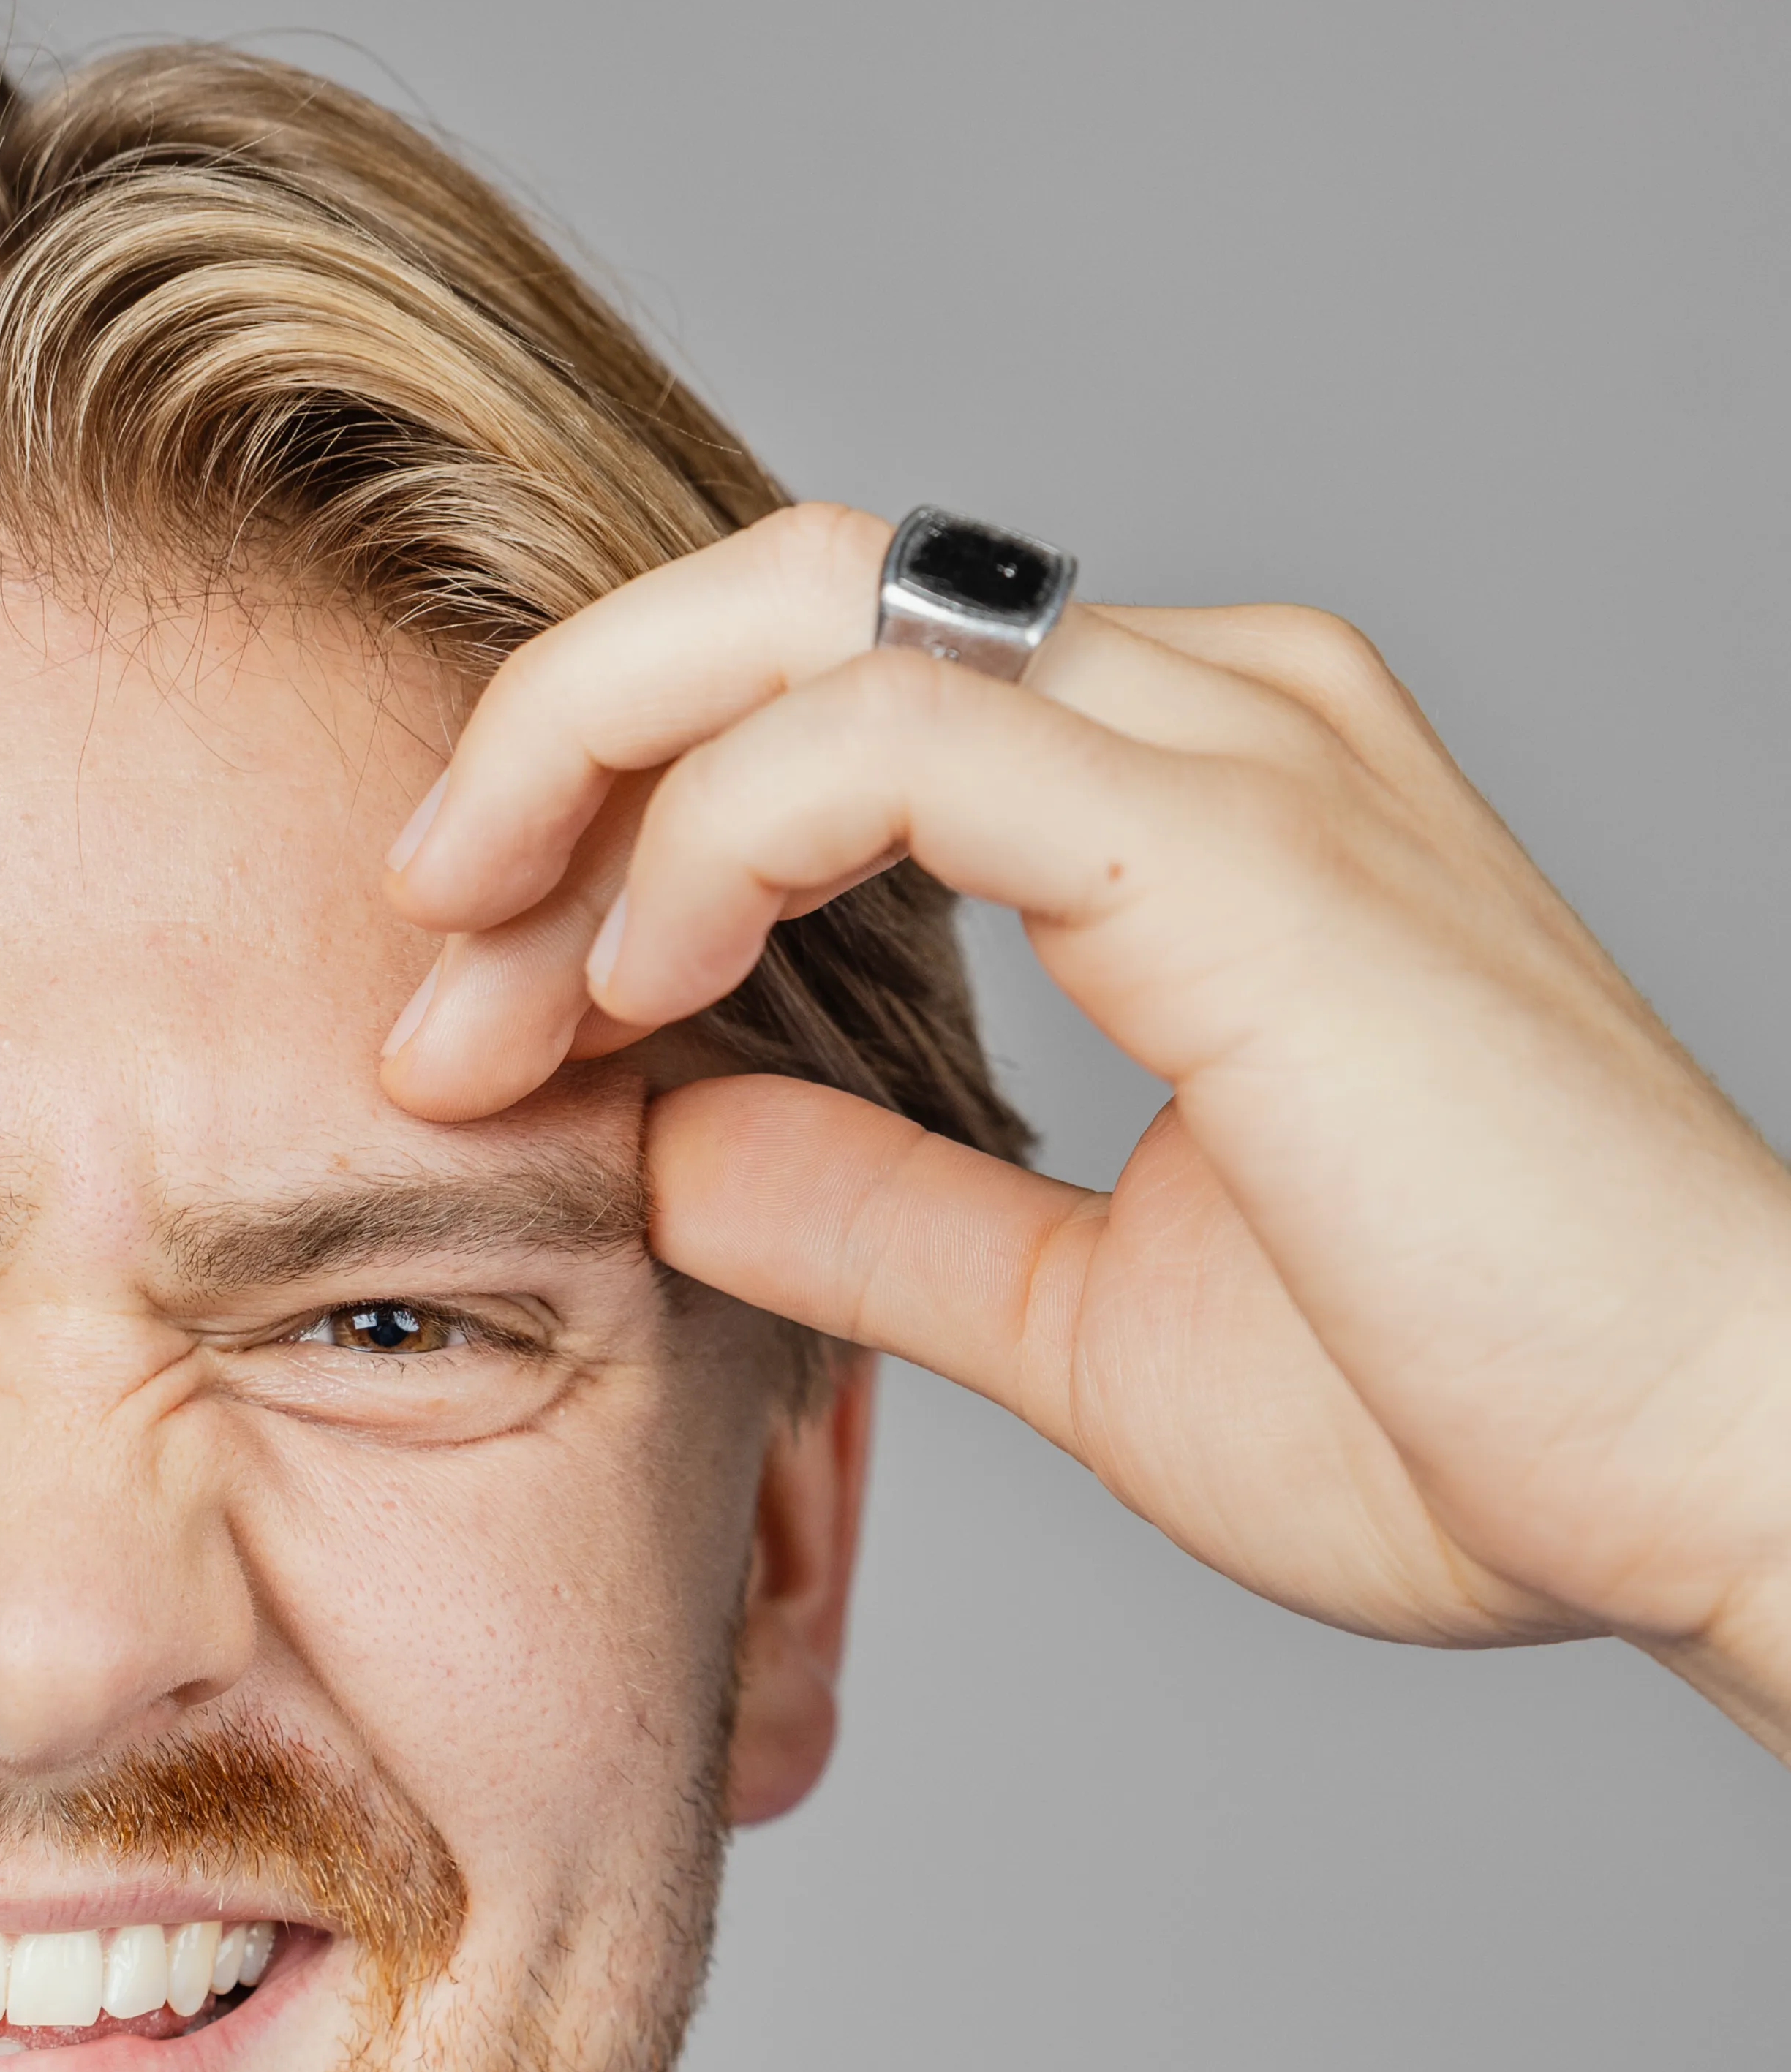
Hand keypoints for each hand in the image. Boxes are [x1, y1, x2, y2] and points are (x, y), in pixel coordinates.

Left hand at [378, 506, 1790, 1755]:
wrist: (1706, 1477)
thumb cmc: (1464, 1412)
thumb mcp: (1077, 1313)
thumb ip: (880, 1207)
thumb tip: (674, 1141)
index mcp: (1190, 804)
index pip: (828, 699)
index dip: (609, 822)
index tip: (479, 1019)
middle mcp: (1215, 716)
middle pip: (781, 595)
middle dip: (551, 745)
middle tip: (411, 936)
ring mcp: (1235, 751)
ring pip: (800, 614)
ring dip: (579, 785)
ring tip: (470, 989)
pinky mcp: (1235, 843)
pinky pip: (887, 734)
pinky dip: (711, 833)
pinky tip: (629, 983)